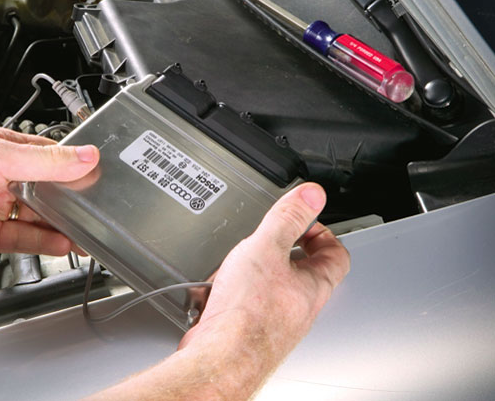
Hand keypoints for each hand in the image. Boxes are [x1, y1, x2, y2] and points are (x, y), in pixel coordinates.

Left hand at [0, 125, 98, 257]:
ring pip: (33, 218)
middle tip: (95, 212)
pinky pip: (19, 239)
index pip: (46, 157)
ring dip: (59, 226)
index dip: (71, 168)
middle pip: (42, 191)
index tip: (96, 180)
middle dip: (68, 203)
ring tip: (84, 233)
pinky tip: (60, 243)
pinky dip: (41, 242)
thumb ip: (45, 160)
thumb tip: (85, 155)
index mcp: (0, 149)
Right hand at [87, 183, 348, 399]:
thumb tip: (312, 194)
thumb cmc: (247, 313)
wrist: (220, 357)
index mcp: (314, 285)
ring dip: (251, 271)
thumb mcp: (267, 247)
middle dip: (279, 249)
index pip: (336, 254)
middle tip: (266, 238)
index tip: (302, 221)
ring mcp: (276, 321)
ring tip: (234, 264)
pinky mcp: (250, 330)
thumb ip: (288, 217)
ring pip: (269, 286)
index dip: (321, 232)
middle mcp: (299, 306)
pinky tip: (215, 289)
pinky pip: (244, 303)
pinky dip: (230, 291)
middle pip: (301, 270)